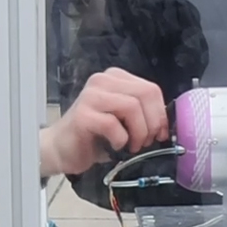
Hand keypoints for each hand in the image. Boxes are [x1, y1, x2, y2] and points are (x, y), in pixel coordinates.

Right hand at [39, 68, 168, 177]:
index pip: (151, 89)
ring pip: (132, 107)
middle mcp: (102, 80)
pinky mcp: (82, 115)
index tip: (159, 133)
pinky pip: (113, 125)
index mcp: (114, 78)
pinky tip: (115, 147)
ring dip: (138, 133)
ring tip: (131, 146)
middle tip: (145, 142)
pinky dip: (121, 140)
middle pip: (145, 95)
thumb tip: (165, 124)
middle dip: (152, 123)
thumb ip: (141, 112)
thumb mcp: (122, 119)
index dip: (160, 114)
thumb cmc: (94, 135)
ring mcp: (90, 96)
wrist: (61, 149)